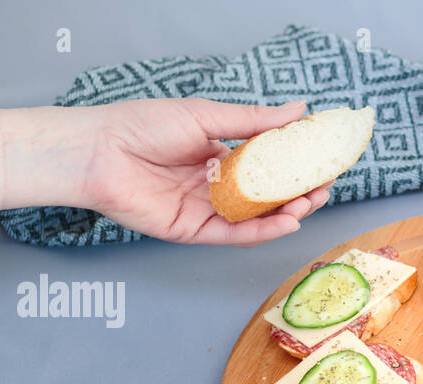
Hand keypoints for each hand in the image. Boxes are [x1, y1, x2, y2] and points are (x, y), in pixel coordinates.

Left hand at [81, 98, 326, 244]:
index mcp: (218, 156)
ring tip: (310, 202)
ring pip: (256, 218)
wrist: (99, 151)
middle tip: (323, 187)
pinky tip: (286, 221)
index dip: (295, 166)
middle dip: (298, 193)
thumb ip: (253, 121)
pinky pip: (235, 234)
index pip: (267, 166)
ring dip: (287, 213)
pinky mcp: (195, 231)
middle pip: (266, 196)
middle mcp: (215, 186)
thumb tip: (298, 109)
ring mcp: (207, 210)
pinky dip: (263, 231)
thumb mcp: (206, 116)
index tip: (321, 161)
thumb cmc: (142, 126)